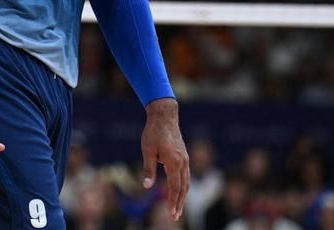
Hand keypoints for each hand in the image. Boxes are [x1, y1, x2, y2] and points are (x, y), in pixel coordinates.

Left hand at [141, 97, 188, 220]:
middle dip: (179, 203)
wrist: (165, 116)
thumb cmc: (153, 132)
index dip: (173, 201)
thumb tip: (147, 186)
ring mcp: (185, 159)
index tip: (172, 213)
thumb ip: (148, 169)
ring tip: (178, 208)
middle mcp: (183, 162)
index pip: (174, 187)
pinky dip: (183, 186)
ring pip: (186, 182)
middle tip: (176, 217)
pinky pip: (186, 176)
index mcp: (173, 162)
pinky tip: (179, 192)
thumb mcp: (147, 150)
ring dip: (183, 196)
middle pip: (183, 188)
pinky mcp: (184, 157)